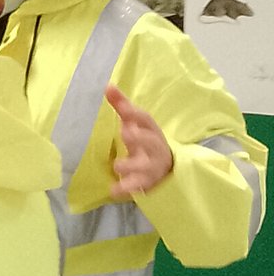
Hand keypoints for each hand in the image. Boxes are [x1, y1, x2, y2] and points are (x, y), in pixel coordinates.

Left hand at [105, 84, 173, 198]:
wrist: (166, 169)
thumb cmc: (144, 140)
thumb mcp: (136, 123)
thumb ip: (122, 106)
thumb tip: (107, 86)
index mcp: (150, 130)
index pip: (146, 120)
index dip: (135, 113)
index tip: (124, 108)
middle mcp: (154, 148)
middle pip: (151, 142)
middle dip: (140, 138)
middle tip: (126, 132)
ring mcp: (151, 166)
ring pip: (144, 167)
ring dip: (130, 165)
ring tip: (117, 166)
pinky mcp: (146, 183)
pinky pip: (136, 187)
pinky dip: (125, 189)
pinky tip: (113, 189)